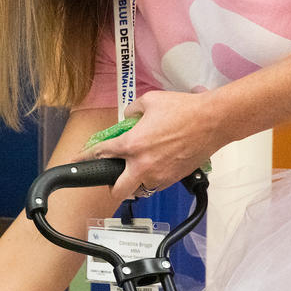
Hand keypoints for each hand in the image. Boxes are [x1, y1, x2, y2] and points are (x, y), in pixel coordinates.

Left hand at [72, 90, 224, 198]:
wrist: (213, 121)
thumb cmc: (183, 109)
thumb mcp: (150, 101)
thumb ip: (132, 111)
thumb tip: (128, 118)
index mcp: (132, 145)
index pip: (102, 153)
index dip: (86, 156)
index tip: (77, 159)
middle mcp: (143, 165)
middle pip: (118, 190)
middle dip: (112, 186)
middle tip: (113, 177)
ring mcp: (159, 176)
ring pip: (139, 189)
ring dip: (135, 182)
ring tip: (139, 168)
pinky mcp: (174, 179)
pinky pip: (157, 184)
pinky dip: (153, 178)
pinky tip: (158, 165)